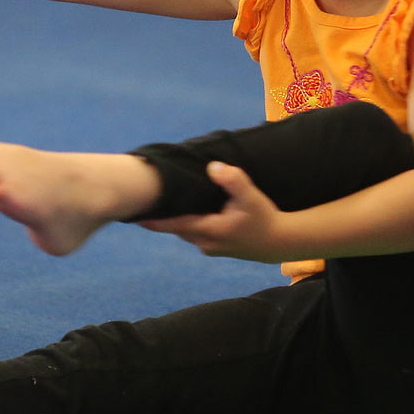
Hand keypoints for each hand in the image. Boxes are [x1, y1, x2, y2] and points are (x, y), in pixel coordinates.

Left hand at [139, 162, 290, 261]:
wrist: (278, 242)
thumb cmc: (264, 218)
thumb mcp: (251, 197)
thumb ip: (233, 181)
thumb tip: (213, 167)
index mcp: (210, 230)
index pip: (175, 224)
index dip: (154, 220)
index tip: (135, 215)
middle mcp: (204, 242)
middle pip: (176, 227)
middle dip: (161, 215)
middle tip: (143, 200)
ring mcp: (208, 246)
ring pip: (184, 230)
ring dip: (174, 219)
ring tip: (159, 203)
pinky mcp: (213, 246)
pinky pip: (193, 232)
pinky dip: (186, 222)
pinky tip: (183, 210)